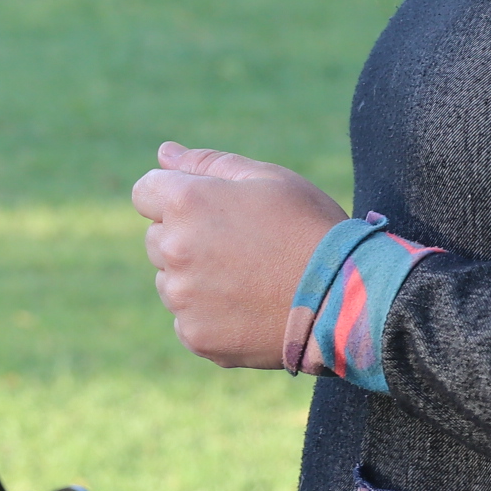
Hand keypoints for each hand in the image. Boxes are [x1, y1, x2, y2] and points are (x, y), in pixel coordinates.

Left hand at [131, 142, 347, 368]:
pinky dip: (211, 315)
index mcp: (186, 202)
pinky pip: (188, 319)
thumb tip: (164, 153)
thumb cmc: (310, 228)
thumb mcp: (267, 179)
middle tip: (241, 247)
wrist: (346, 299)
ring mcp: (182, 298)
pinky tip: (250, 308)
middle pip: (157, 238)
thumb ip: (208, 163)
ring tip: (250, 279)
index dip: (176, 196)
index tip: (210, 210)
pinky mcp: (195, 336)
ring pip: (171, 281)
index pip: (145, 192)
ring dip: (196, 278)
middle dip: (187, 237)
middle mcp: (174, 250)